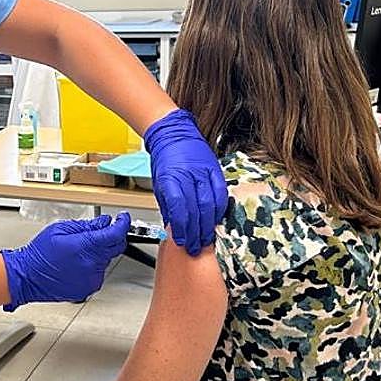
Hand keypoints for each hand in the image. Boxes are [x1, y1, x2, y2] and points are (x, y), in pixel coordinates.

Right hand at [0, 212, 129, 310]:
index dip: (123, 224)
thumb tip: (104, 222)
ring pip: (106, 260)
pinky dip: (91, 266)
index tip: (123, 218)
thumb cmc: (39, 253)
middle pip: (116, 248)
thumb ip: (86, 225)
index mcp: (85, 246)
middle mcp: (91, 264)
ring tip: (77, 252)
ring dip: (98, 253)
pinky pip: (97, 273)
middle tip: (101, 232)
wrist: (27, 277)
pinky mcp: (88, 288)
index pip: (116, 234)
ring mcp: (91, 278)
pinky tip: (75, 264)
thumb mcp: (60, 229)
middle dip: (112, 237)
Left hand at [143, 109, 227, 255]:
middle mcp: (188, 175)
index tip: (182, 241)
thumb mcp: (159, 183)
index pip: (179, 208)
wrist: (174, 133)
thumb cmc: (165, 159)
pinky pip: (221, 194)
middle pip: (195, 210)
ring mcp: (204, 172)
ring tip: (206, 239)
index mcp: (170, 178)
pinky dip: (219, 210)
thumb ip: (168, 205)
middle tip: (195, 247)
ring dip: (209, 226)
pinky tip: (216, 221)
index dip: (182, 228)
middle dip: (196, 233)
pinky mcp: (215, 170)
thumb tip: (173, 227)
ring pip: (210, 204)